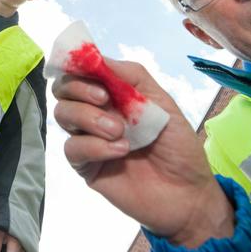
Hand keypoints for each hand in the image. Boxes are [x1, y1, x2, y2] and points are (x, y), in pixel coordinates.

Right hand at [52, 59, 233, 247]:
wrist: (188, 193)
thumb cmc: (178, 146)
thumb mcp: (162, 101)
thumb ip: (131, 77)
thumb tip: (98, 59)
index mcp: (112, 95)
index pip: (80, 72)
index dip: (77, 65)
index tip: (89, 68)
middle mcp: (95, 113)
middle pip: (62, 91)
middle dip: (79, 89)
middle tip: (105, 99)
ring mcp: (89, 140)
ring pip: (62, 115)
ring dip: (88, 117)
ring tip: (118, 131)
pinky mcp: (86, 167)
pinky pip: (73, 148)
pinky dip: (95, 146)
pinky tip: (120, 151)